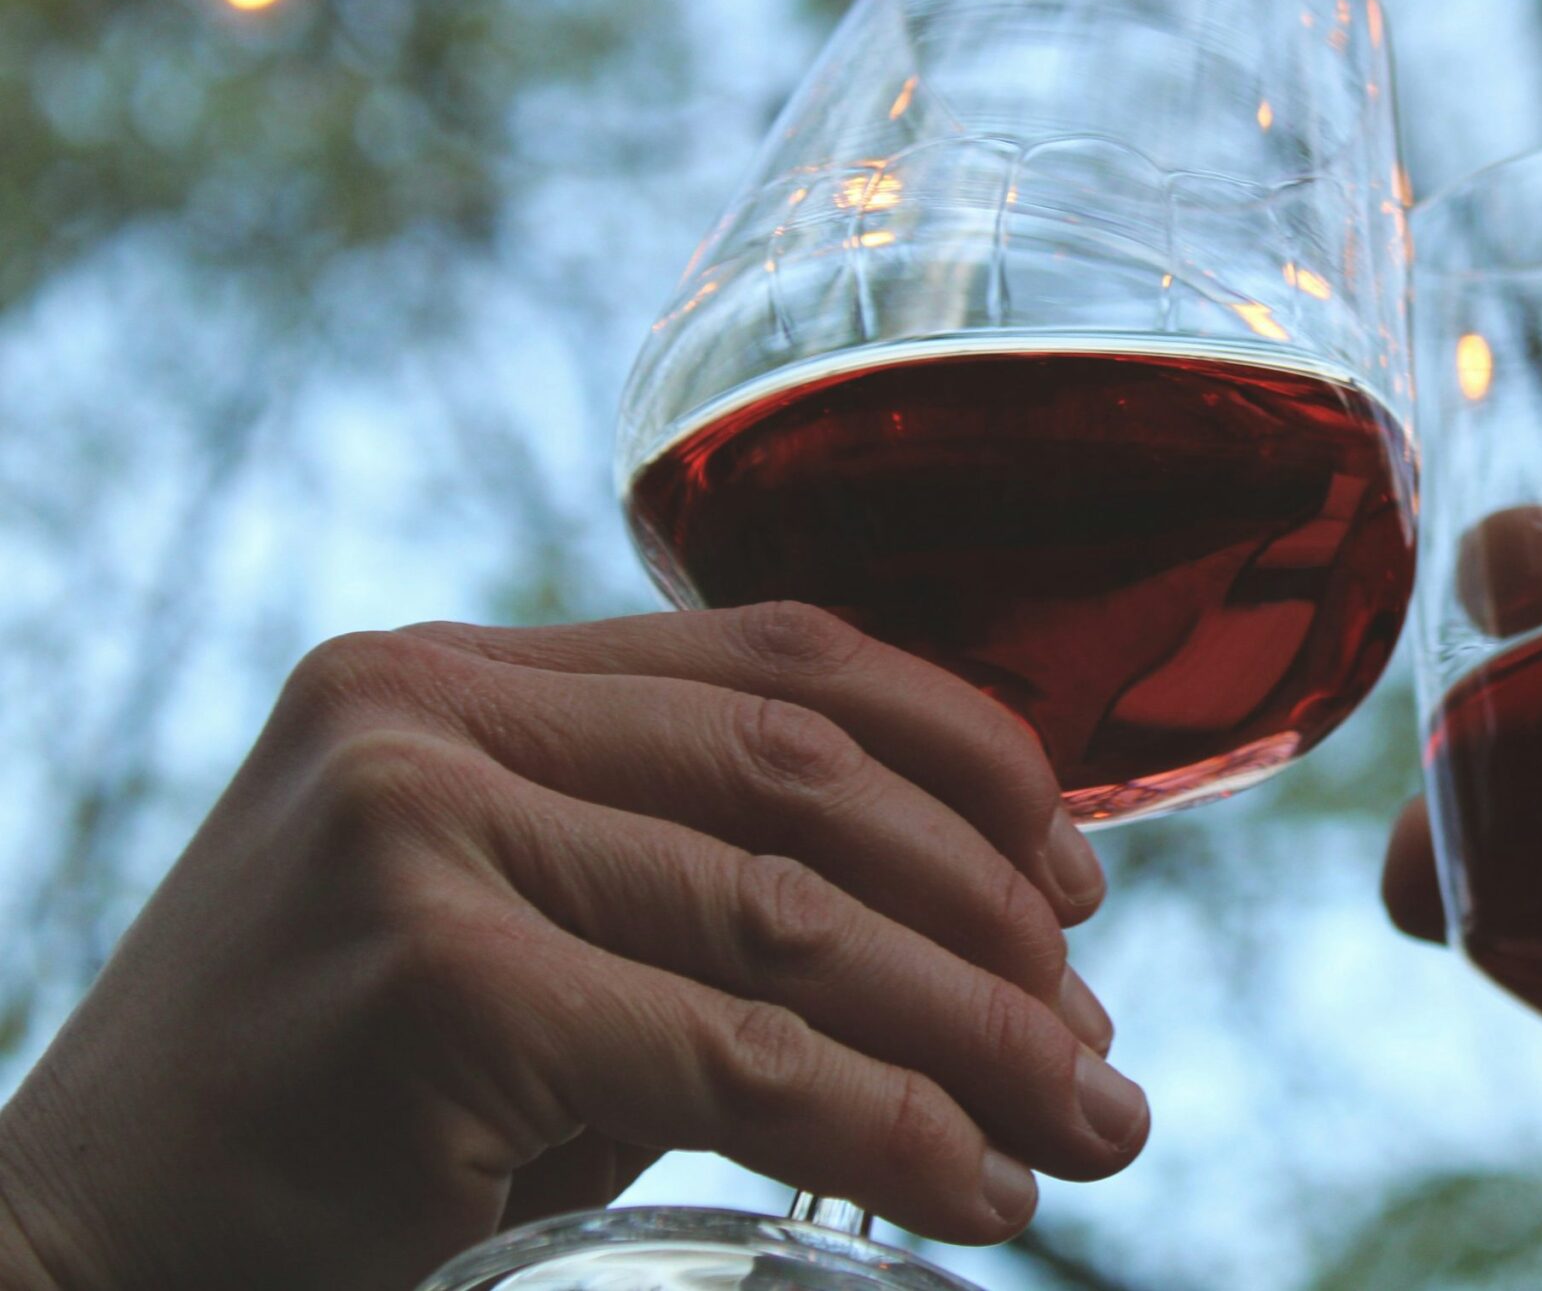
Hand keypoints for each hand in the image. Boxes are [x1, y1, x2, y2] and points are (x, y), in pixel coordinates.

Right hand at [0, 603, 1147, 1290]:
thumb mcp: (502, 931)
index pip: (778, 656)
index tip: (1074, 871)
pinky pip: (738, 1065)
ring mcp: (419, 835)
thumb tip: (978, 929)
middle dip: (992, 913)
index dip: (963, 750)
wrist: (78, 1245)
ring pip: (796, 926)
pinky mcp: (434, 985)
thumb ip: (676, 878)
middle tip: (1093, 1034)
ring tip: (1088, 1124)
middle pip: (808, 780)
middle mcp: (430, 716)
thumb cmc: (325, 1108)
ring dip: (979, 1035)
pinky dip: (890, 1133)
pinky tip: (976, 1191)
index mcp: (454, 671)